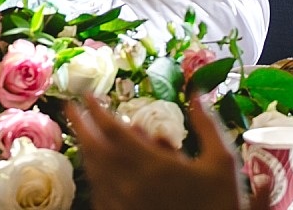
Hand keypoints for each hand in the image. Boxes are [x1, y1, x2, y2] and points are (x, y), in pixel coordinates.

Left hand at [70, 95, 242, 209]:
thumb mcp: (221, 161)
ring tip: (85, 134)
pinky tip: (99, 169)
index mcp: (152, 165)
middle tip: (71, 109)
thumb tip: (196, 93)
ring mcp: (125, 203)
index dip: (97, 110)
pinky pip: (101, 194)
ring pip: (95, 172)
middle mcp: (132, 183)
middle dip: (80, 126)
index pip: (114, 130)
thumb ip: (207, 125)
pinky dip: (96, 176)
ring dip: (87, 149)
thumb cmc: (221, 202)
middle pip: (95, 149)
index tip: (88, 95)